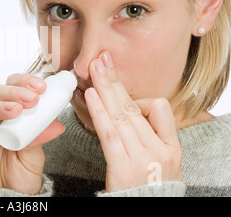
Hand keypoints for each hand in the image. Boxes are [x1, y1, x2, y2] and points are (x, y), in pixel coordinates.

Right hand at [0, 73, 64, 194]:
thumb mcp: (33, 156)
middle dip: (14, 92)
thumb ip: (40, 138)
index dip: (25, 83)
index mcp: (10, 114)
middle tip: (31, 98)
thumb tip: (57, 124)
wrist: (2, 199)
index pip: (14, 89)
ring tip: (15, 110)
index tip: (41, 87)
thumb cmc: (17, 175)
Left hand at [85, 51, 181, 192]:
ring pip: (121, 115)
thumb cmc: (148, 186)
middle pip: (134, 107)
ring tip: (94, 70)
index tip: (120, 93)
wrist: (144, 209)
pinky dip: (99, 112)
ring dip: (105, 89)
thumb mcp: (159, 160)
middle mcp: (159, 150)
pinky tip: (91, 96)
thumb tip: (122, 106)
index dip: (139, 97)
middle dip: (115, 80)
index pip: (160, 108)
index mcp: (170, 146)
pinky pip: (110, 134)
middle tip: (102, 59)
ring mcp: (142, 159)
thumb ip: (147, 134)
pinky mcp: (123, 168)